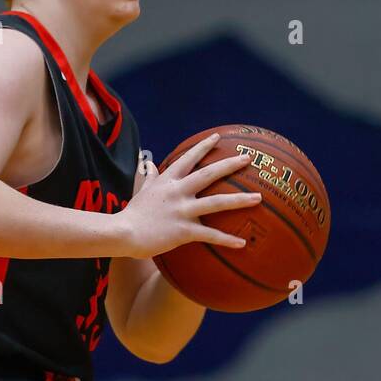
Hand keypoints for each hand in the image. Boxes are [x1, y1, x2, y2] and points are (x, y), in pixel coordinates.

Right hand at [119, 133, 262, 258]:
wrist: (122, 232)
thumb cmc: (132, 214)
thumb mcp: (142, 190)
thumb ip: (149, 177)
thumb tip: (149, 163)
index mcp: (168, 180)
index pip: (189, 158)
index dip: (204, 147)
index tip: (218, 137)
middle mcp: (178, 191)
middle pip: (209, 174)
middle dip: (230, 164)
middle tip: (248, 157)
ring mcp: (182, 210)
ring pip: (217, 202)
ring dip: (239, 200)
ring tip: (258, 198)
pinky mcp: (183, 230)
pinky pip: (210, 235)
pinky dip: (227, 240)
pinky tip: (242, 243)